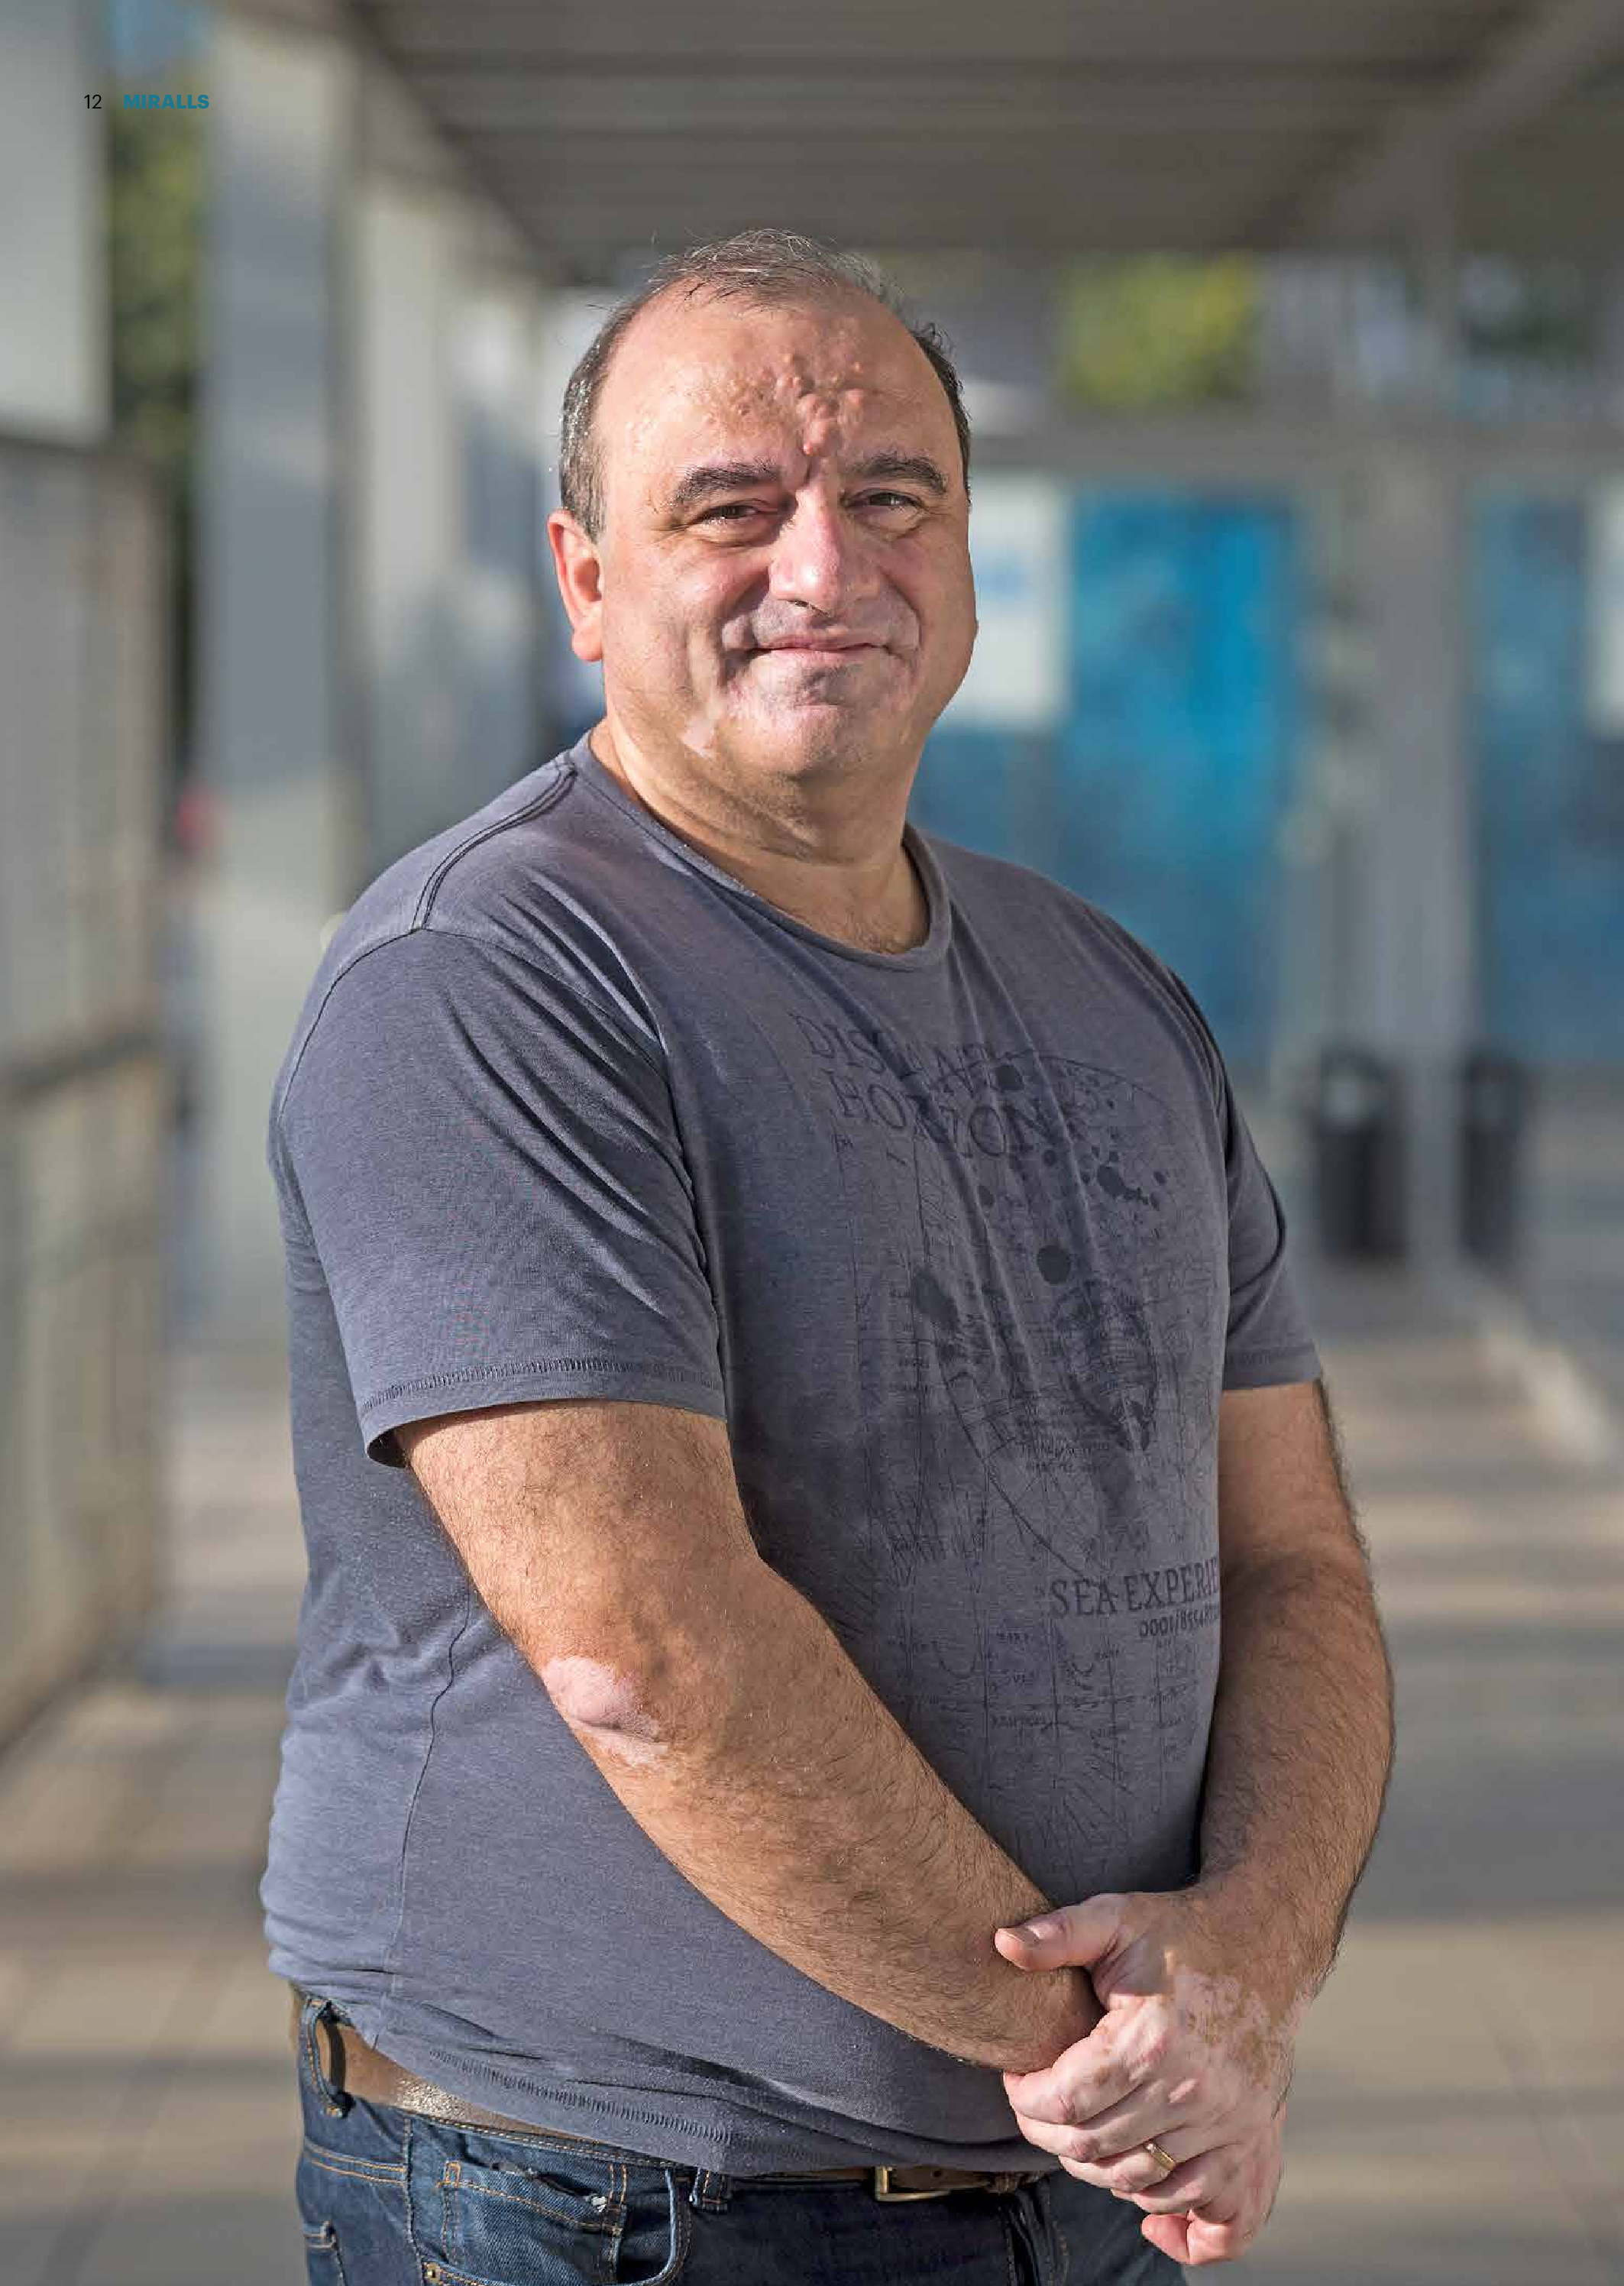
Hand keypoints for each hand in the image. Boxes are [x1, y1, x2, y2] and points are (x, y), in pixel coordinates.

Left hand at [993, 1886, 1302, 2253]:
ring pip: (1141, 2183)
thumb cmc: (1180, 1933)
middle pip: (1095, 2147)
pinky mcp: (1253, 2138)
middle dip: (1050, 2135)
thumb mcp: (1116, 1918)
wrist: (1263, 1945)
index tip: (1018, 2078)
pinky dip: (1173, 2215)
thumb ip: (1058, 1933)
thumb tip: (1002, 1944)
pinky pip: (1211, 2208)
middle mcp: (1193, 2092)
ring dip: (1098, 2170)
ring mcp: (1228, 2123)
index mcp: (1151, 2042)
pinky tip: (1145, 2203)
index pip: (1066, 2103)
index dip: (1026, 2099)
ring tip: (1080, 2133)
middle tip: (1039, 2108)